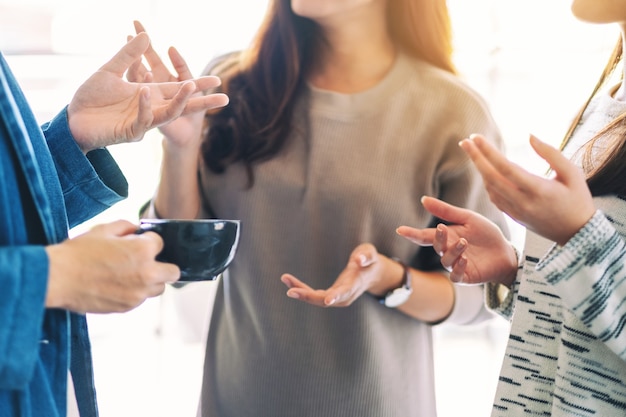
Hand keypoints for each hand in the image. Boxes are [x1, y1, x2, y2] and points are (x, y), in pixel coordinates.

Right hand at [45, 220, 179, 313]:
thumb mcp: (104, 229)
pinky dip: (135, 292)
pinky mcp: (127, 307)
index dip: (148, 241)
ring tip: (130, 274)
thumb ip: (127, 226)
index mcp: (143, 251)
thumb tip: (137, 230)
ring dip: (151, 281)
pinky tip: (117, 284)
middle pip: (173, 272)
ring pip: (158, 288)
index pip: (161, 243)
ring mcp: (138, 293)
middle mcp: (147, 273)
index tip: (138, 242)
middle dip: (163, 265)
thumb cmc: (78, 253)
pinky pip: (141, 299)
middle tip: (147, 262)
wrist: (58, 278)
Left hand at [67, 31, 228, 151]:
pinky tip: (145, 91)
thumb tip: (147, 35)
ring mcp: (142, 122)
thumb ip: (129, 56)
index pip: (178, 89)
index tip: (218, 80)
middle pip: (183, 105)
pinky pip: (144, 120)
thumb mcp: (110, 71)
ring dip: (180, 101)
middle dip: (203, 102)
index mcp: (150, 94)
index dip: (198, 85)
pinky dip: (146, 106)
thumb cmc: (91, 98)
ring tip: (189, 86)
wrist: (72, 119)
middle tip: (224, 98)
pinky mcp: (130, 132)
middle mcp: (151, 108)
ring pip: (168, 113)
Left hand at [280, 243, 383, 306]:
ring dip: (301, 292)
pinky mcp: (330, 295)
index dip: (336, 296)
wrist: (371, 274)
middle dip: (308, 297)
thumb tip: (359, 259)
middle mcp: (345, 295)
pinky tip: (288, 281)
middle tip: (290, 291)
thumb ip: (367, 256)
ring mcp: (337, 298)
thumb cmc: (370, 261)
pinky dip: (301, 288)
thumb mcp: (371, 254)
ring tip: (285, 278)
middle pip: (325, 300)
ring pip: (317, 299)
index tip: (327, 299)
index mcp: (356, 284)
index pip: (345, 292)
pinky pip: (313, 295)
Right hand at [396, 196, 516, 285]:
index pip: (425, 236)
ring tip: (464, 242)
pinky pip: (455, 275)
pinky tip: (465, 259)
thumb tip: (423, 199)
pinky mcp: (466, 277)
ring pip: (445, 261)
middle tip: (442, 228)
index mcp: (446, 237)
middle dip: (437, 238)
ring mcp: (456, 265)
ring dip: (452, 251)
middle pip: (436, 246)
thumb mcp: (467, 218)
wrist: (506, 252)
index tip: (400, 230)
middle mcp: (448, 251)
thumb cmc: (486, 234)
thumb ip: (446, 211)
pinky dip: (458, 268)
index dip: (412, 234)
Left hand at [460, 134, 595, 245]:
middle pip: (492, 178)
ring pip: (490, 188)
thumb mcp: (572, 173)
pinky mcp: (514, 217)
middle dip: (476, 158)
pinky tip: (484, 169)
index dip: (489, 152)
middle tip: (464, 142)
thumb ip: (552, 154)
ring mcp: (516, 212)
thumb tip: (530, 136)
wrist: (577, 233)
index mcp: (539, 190)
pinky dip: (487, 182)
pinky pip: (494, 198)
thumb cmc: (578, 199)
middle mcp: (524, 202)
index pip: (506, 168)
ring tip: (473, 151)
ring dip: (479, 169)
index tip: (476, 137)